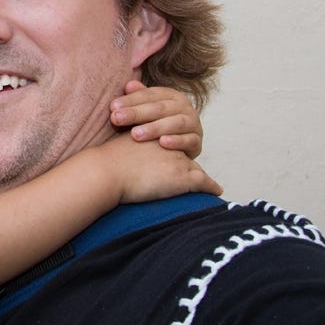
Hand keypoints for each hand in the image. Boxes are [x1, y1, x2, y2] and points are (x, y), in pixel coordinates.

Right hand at [99, 133, 221, 202]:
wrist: (108, 171)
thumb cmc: (109, 159)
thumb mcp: (121, 139)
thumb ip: (130, 136)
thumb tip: (126, 139)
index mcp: (157, 133)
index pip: (173, 140)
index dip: (176, 149)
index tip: (179, 157)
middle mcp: (171, 143)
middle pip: (187, 153)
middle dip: (190, 163)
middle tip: (196, 171)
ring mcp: (178, 161)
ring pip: (196, 169)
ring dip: (202, 177)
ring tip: (211, 186)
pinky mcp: (182, 179)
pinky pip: (203, 183)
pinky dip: (211, 187)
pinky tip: (216, 191)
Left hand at [109, 80, 202, 158]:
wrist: (179, 147)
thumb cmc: (156, 126)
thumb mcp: (146, 111)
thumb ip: (137, 98)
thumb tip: (128, 85)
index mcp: (170, 96)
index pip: (149, 95)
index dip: (131, 100)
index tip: (112, 107)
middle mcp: (184, 107)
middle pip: (160, 108)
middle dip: (137, 113)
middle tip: (117, 119)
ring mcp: (193, 124)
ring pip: (176, 123)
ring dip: (155, 128)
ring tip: (136, 134)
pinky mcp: (197, 142)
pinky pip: (189, 140)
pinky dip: (177, 141)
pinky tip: (163, 143)